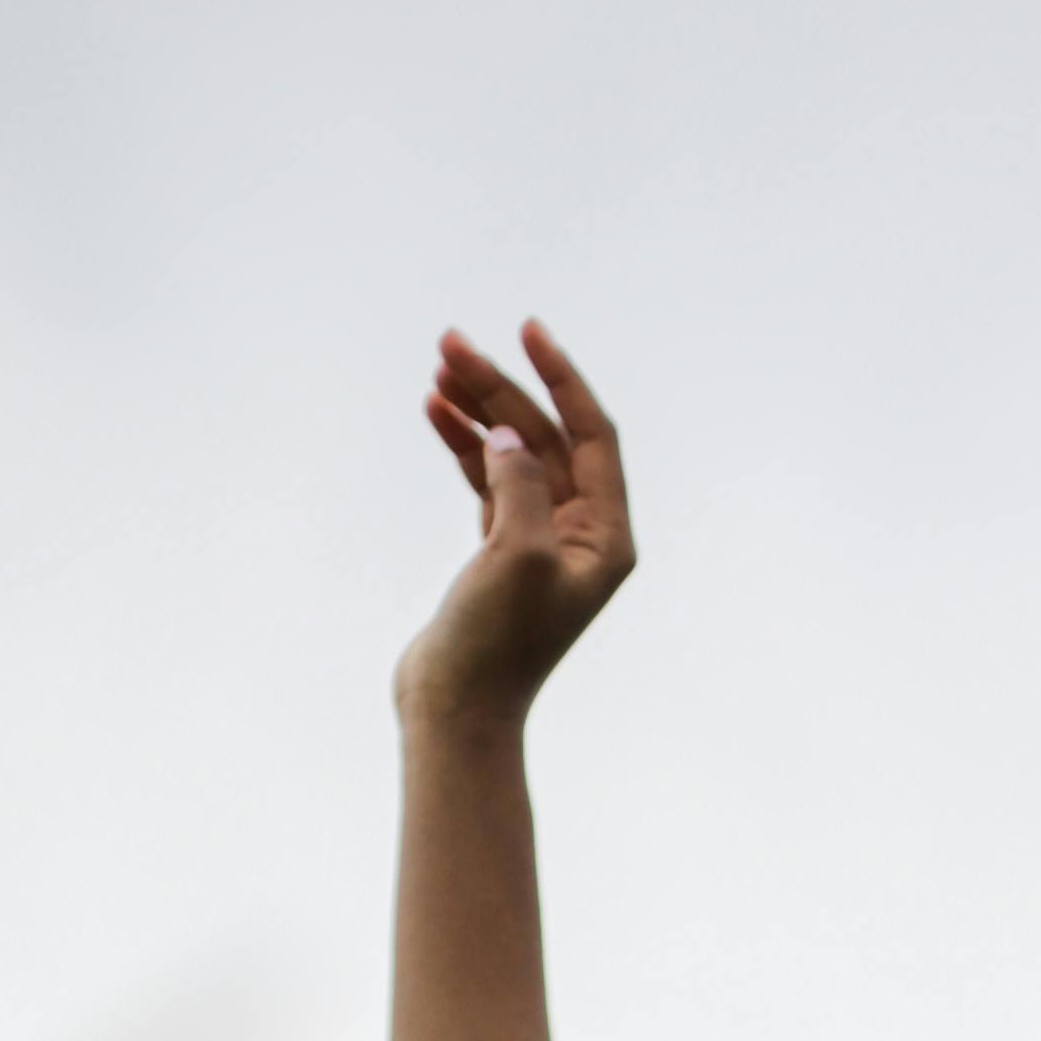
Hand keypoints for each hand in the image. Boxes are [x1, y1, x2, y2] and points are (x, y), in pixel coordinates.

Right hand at [396, 320, 634, 732]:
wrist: (457, 710)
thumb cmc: (495, 644)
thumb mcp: (517, 553)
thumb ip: (522, 482)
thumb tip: (507, 435)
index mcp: (605, 538)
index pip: (592, 436)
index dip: (562, 378)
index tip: (528, 330)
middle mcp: (580, 537)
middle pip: (544, 437)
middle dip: (501, 388)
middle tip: (450, 344)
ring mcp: (538, 542)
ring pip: (511, 454)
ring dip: (477, 410)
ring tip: (438, 369)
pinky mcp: (499, 552)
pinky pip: (487, 479)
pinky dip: (463, 445)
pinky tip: (436, 412)